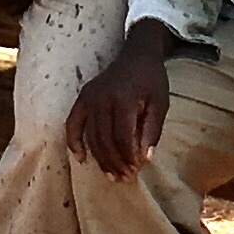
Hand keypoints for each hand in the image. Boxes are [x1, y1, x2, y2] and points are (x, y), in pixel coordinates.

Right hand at [65, 23, 170, 179]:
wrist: (137, 56)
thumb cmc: (152, 81)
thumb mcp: (161, 104)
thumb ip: (153, 131)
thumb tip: (145, 158)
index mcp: (125, 99)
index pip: (122, 137)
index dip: (128, 157)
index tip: (136, 170)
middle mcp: (103, 98)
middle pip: (105, 140)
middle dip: (115, 162)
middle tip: (125, 178)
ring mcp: (90, 97)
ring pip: (91, 137)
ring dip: (100, 159)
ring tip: (111, 175)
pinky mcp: (83, 97)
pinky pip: (73, 123)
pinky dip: (74, 142)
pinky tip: (81, 158)